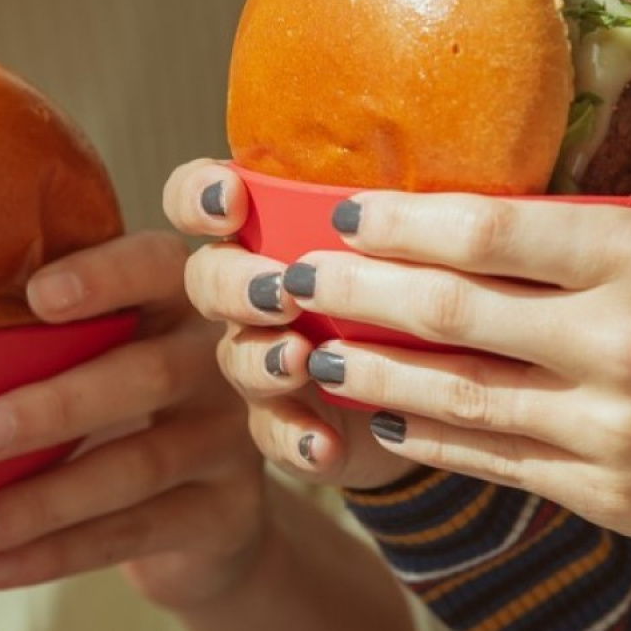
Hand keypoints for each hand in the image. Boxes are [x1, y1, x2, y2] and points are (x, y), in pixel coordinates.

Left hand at [0, 230, 264, 608]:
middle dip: (58, 406)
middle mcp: (227, 361)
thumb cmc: (126, 406)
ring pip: (141, 464)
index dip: (109, 277)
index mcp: (186, 301)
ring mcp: (234, 438)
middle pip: (153, 374)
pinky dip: (60, 552)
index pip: (160, 268)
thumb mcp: (106, 357)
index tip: (39, 297)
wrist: (209, 505)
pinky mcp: (229, 510)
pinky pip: (141, 531)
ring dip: (46, 498)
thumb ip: (49, 341)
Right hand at [162, 160, 411, 490]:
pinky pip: (273, 433)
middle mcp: (251, 292)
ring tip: (298, 361)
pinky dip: (296, 439)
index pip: (200, 200)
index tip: (232, 201)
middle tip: (282, 292)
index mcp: (268, 234)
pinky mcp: (282, 422)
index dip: (199, 197)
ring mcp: (260, 359)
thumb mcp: (400, 243)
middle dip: (236, 284)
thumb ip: (387, 215)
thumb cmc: (410, 286)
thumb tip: (413, 184)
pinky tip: (323, 446)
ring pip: (235, 354)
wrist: (431, 384)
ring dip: (262, 358)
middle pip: (208, 278)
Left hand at [257, 190, 630, 581]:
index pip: (493, 231)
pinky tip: (380, 421)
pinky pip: (491, 459)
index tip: (348, 213)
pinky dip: (427, 439)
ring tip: (306, 351)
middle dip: (357, 290)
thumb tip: (587, 174)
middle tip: (291, 276)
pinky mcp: (604, 493)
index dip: (406, 221)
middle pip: (451, 308)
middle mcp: (617, 341)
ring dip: (368, 369)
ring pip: (452, 393)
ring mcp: (606, 427)